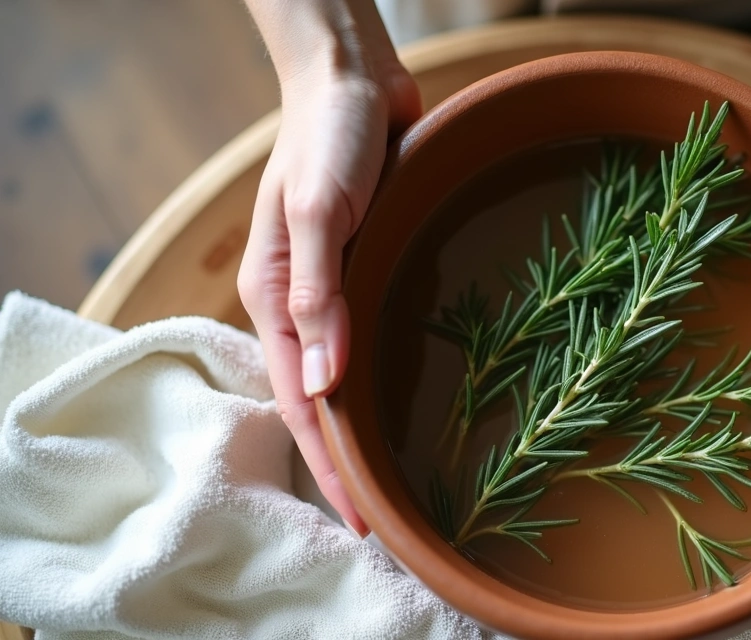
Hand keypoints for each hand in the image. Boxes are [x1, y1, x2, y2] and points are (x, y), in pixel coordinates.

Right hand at [238, 0, 421, 535]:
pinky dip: (389, 380)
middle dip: (347, 462)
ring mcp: (337, 291)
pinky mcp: (370, 272)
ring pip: (350, 377)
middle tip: (389, 521)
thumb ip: (320, 294)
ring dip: (370, 428)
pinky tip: (416, 405)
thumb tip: (325, 384)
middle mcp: (304, 304)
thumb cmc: (330, 137)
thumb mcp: (321, 211)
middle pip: (322, 401)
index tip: (361, 520)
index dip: (328, 464)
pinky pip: (376, 339)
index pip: (300, 401)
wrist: (354, 80)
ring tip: (405, 482)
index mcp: (276, 297)